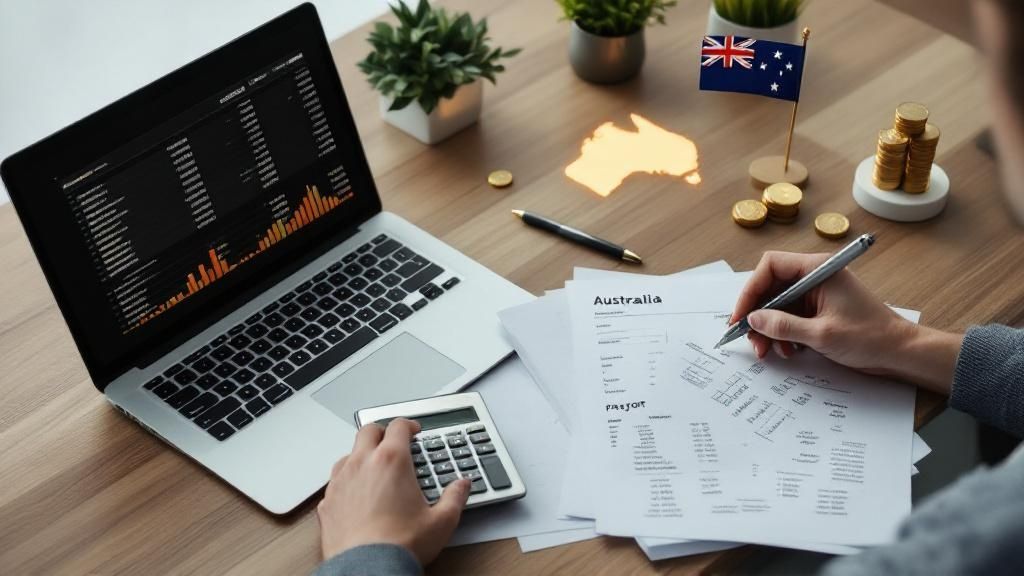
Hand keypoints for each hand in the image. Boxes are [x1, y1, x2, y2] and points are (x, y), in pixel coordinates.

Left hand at [317, 418, 470, 564]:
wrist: (367, 569)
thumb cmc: (399, 545)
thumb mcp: (441, 521)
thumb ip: (455, 497)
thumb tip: (462, 485)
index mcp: (391, 460)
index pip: (398, 426)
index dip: (409, 425)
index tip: (414, 431)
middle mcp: (362, 464)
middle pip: (368, 430)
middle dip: (382, 432)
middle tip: (393, 441)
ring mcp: (341, 481)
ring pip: (348, 453)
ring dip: (362, 454)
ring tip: (374, 467)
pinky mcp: (327, 502)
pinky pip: (335, 480)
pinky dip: (347, 480)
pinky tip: (356, 493)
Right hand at [730, 251, 960, 393]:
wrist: (900, 352)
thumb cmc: (870, 337)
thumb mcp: (821, 334)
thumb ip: (783, 325)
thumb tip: (753, 319)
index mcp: (818, 269)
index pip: (771, 266)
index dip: (751, 290)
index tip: (742, 316)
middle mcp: (815, 276)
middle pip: (771, 286)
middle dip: (758, 314)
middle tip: (750, 339)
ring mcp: (817, 293)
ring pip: (778, 304)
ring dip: (769, 328)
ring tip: (768, 350)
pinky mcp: (819, 309)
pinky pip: (790, 316)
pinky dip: (782, 333)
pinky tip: (787, 349)